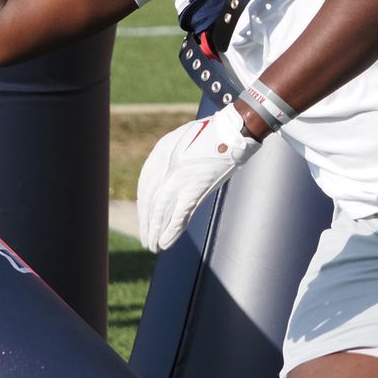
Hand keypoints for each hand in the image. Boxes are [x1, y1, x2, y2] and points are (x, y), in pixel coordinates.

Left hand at [137, 103, 260, 252]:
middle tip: (147, 240)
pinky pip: (178, 215)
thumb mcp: (185, 138)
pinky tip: (165, 243)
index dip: (144, 206)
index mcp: (162, 151)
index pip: (145, 185)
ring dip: (155, 231)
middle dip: (147, 223)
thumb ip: (173, 156)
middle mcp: (165, 165)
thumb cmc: (214, 134)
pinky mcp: (194, 188)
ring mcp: (179, 177)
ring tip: (154, 247)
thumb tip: (167, 177)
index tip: (145, 220)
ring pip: (160, 211)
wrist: (233, 131)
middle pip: (150, 200)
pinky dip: (170, 231)